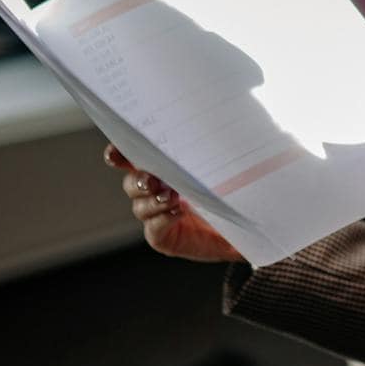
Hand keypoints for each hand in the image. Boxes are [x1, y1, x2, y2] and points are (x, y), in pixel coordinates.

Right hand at [104, 143, 243, 263]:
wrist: (248, 226)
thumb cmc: (235, 191)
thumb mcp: (225, 167)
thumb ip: (211, 153)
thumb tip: (211, 127)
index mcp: (164, 168)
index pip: (134, 158)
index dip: (120, 154)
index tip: (116, 153)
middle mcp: (155, 192)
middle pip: (132, 183)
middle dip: (138, 180)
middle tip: (152, 180)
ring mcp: (157, 216)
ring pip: (140, 207)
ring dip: (153, 201)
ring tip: (172, 197)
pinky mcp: (164, 238)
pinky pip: (153, 229)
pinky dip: (162, 219)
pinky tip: (177, 212)